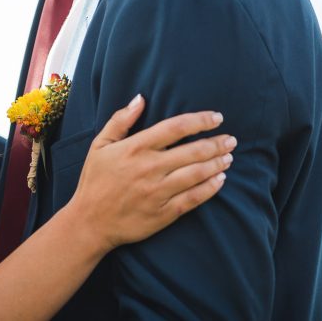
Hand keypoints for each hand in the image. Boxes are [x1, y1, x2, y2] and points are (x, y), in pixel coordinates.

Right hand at [66, 94, 234, 253]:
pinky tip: (220, 180)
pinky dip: (210, 188)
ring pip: (197, 174)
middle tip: (231, 139)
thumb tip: (140, 98)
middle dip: (217, 143)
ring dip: (217, 163)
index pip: (175, 127)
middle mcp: (149, 169)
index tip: (217, 117)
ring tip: (229, 157)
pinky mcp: (163, 213)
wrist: (89, 223)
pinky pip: (193, 198)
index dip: (200, 120)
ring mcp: (158, 192)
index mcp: (135, 148)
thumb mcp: (100, 145)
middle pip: (192, 151)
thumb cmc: (95, 181)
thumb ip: (120, 120)